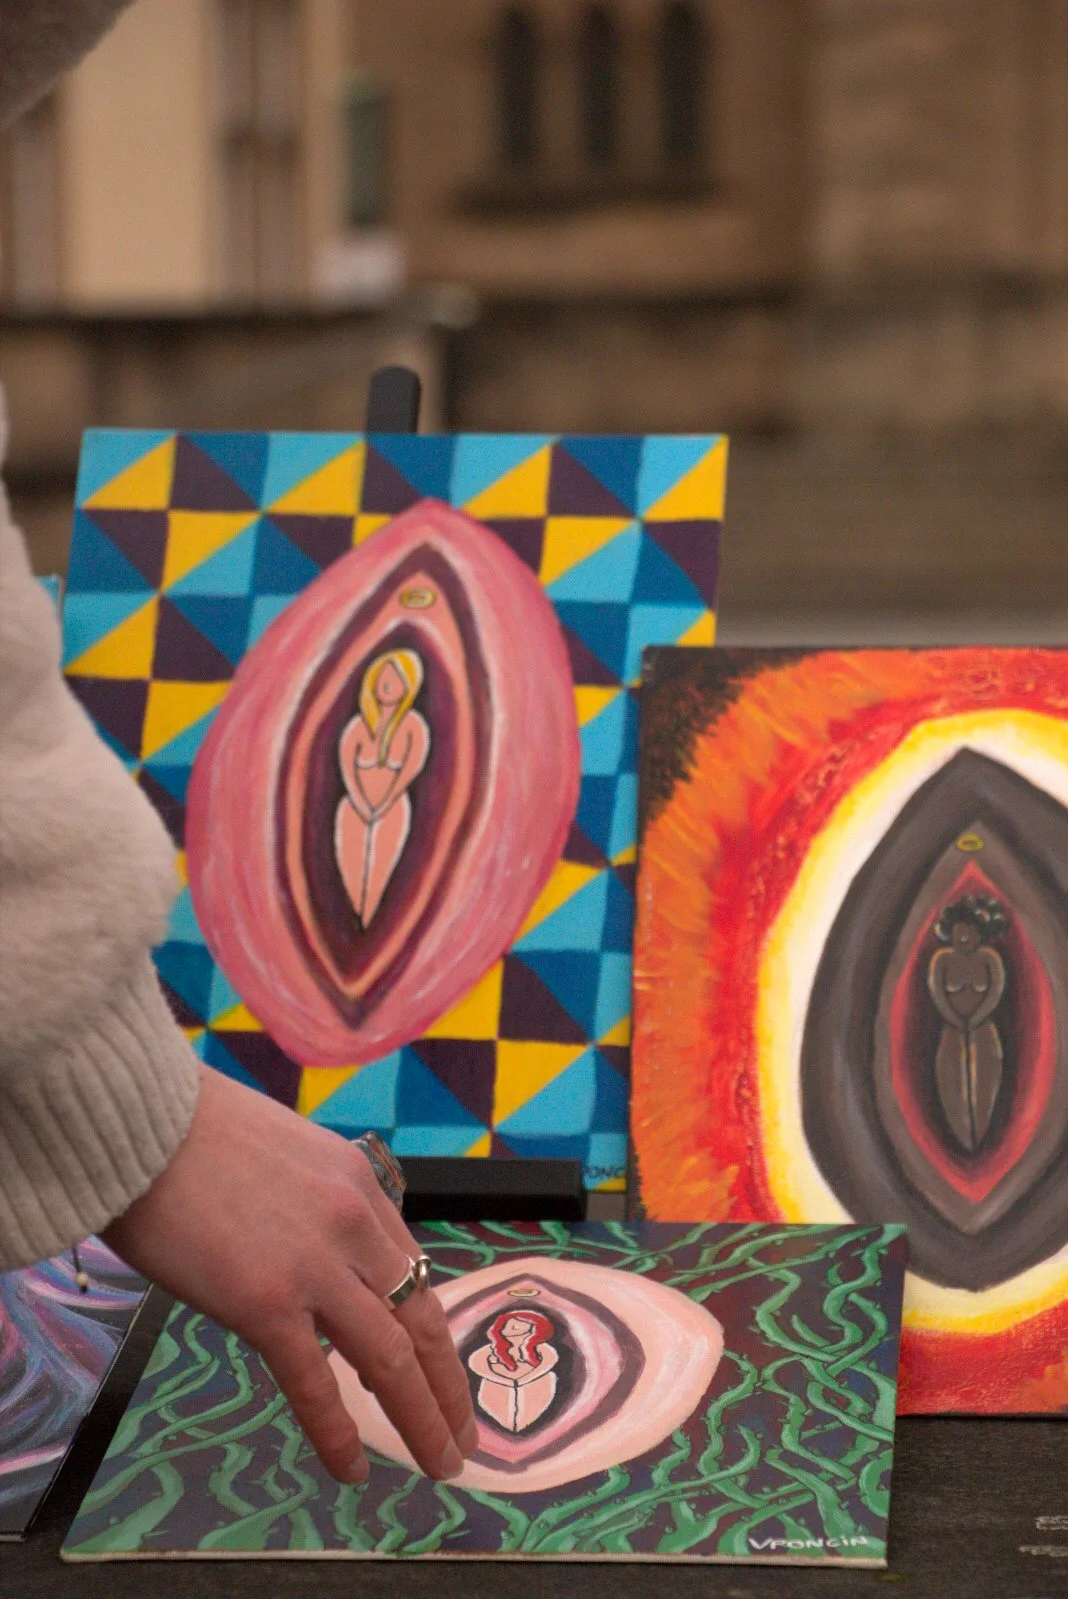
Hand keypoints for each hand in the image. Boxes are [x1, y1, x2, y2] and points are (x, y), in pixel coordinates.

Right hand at [102, 1065, 476, 1484]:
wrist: (140, 1120)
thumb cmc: (195, 1130)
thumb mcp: (291, 1152)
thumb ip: (318, 1203)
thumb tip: (320, 1249)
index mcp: (360, 1185)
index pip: (413, 1273)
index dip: (435, 1333)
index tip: (447, 1373)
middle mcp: (353, 1225)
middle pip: (420, 1321)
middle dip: (447, 1387)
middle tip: (463, 1438)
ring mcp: (314, 1267)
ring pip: (390, 1359)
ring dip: (420, 1419)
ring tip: (438, 1463)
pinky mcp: (265, 1303)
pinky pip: (314, 1383)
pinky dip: (338, 1434)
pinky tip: (353, 1469)